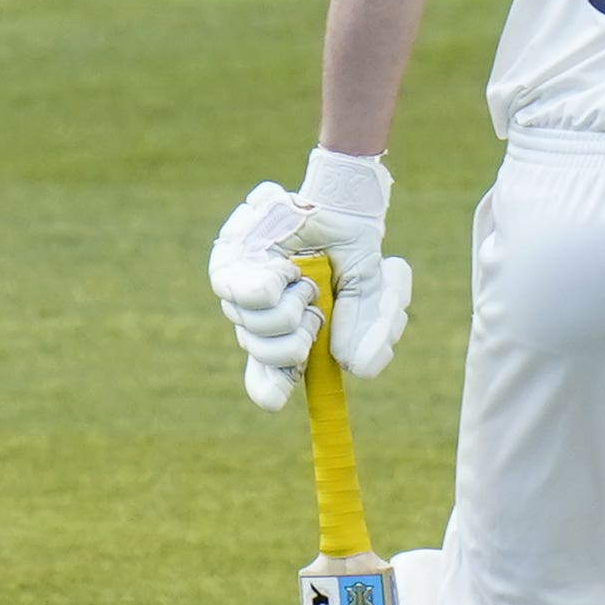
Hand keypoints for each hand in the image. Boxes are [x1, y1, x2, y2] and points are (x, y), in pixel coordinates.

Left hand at [207, 150, 412, 409]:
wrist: (341, 204)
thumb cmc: (354, 251)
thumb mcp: (378, 295)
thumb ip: (374, 331)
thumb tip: (359, 370)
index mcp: (292, 334)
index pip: (271, 375)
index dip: (272, 387)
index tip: (276, 400)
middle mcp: (259, 321)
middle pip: (268, 358)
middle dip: (304, 337)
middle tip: (318, 307)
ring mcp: (238, 297)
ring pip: (257, 331)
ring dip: (295, 306)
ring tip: (304, 278)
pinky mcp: (226, 269)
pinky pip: (250, 297)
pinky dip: (276, 285)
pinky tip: (286, 267)